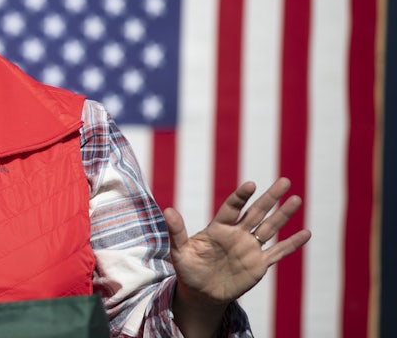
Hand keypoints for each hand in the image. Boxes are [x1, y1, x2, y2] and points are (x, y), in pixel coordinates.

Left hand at [163, 177, 310, 333]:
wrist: (201, 293)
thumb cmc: (188, 269)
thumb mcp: (179, 252)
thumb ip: (177, 231)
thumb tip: (167, 209)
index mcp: (218, 228)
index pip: (232, 207)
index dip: (241, 197)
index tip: (251, 184)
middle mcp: (236, 234)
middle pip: (256, 212)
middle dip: (270, 198)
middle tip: (285, 181)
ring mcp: (249, 248)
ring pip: (270, 228)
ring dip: (283, 215)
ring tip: (297, 199)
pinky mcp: (258, 265)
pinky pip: (277, 252)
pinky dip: (291, 244)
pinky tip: (306, 233)